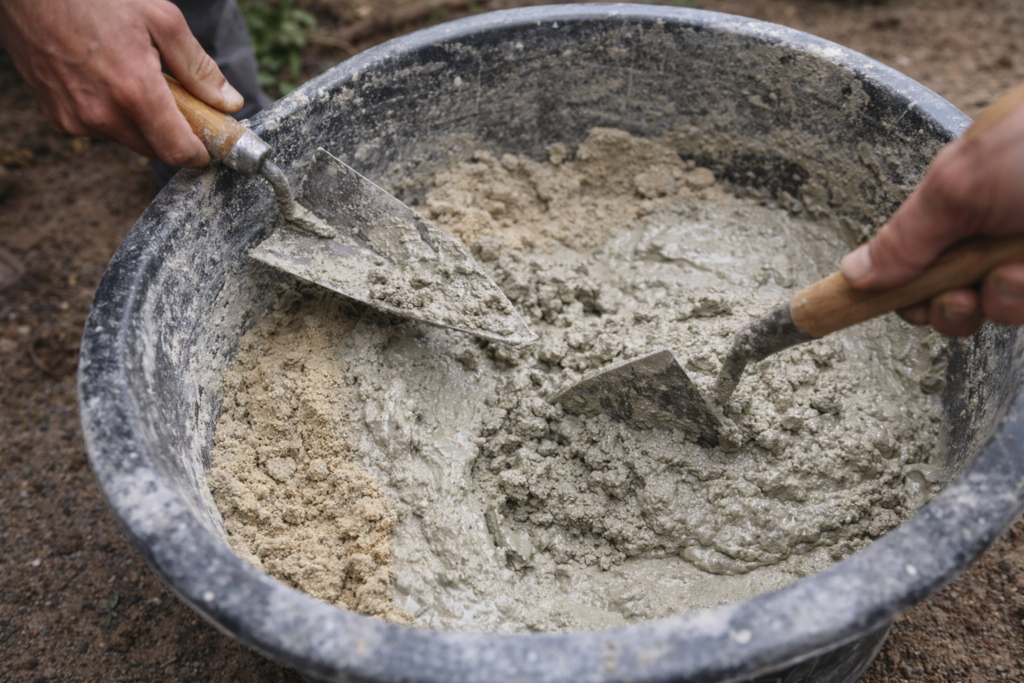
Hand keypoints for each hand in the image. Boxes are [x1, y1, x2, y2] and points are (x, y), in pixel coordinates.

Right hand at [0, 0, 243, 167]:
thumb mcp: (161, 20)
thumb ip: (198, 68)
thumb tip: (228, 102)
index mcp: (134, 92)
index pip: (177, 151)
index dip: (199, 153)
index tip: (209, 146)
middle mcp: (103, 114)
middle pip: (155, 149)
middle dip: (172, 133)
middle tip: (179, 102)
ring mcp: (76, 119)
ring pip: (127, 139)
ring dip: (142, 123)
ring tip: (136, 79)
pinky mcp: (57, 116)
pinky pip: (100, 129)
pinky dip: (113, 114)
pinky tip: (107, 80)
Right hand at [840, 97, 1023, 336]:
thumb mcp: (958, 185)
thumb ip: (904, 236)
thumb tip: (853, 271)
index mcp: (961, 206)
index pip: (913, 266)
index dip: (905, 295)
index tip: (906, 306)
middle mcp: (994, 234)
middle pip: (951, 301)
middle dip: (951, 309)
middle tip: (959, 296)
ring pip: (1000, 311)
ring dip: (1002, 298)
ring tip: (1020, 266)